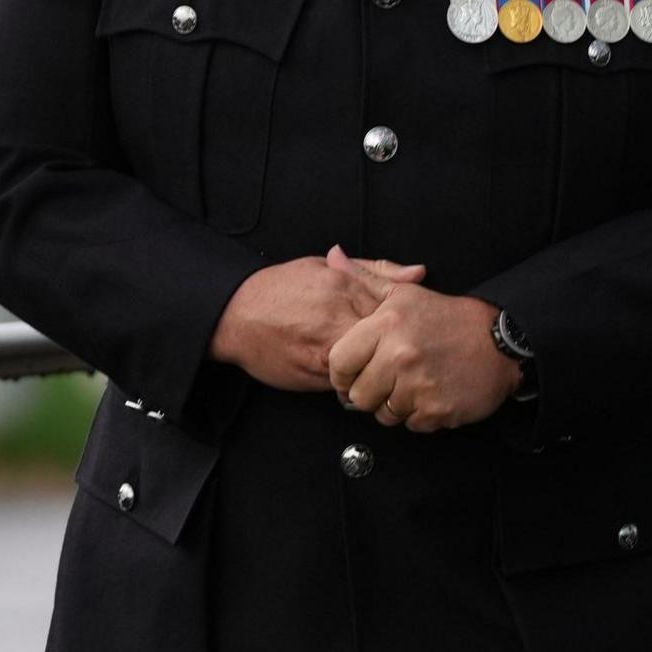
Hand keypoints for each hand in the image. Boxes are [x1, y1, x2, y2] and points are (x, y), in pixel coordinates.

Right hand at [208, 247, 422, 391]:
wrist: (234, 316)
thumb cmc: (281, 289)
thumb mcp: (327, 267)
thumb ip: (376, 269)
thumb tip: (418, 273)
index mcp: (346, 290)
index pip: (398, 308)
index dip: (409, 319)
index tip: (412, 323)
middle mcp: (339, 322)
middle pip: (390, 340)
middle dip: (400, 347)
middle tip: (405, 347)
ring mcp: (328, 352)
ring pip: (373, 366)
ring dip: (381, 367)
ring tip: (384, 362)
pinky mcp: (316, 377)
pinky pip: (351, 384)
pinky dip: (359, 381)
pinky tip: (359, 373)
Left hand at [325, 269, 513, 432]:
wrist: (502, 341)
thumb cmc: (449, 319)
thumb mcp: (405, 293)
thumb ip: (365, 279)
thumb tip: (333, 257)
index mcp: (387, 325)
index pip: (339, 363)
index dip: (343, 374)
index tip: (356, 374)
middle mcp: (400, 355)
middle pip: (359, 396)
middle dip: (372, 393)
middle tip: (393, 380)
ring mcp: (419, 384)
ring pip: (384, 414)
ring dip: (397, 405)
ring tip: (416, 385)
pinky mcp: (438, 408)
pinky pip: (412, 424)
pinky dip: (421, 415)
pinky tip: (434, 394)